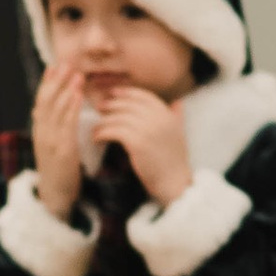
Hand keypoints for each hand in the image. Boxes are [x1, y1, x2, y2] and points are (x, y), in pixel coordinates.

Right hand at [30, 59, 88, 222]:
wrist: (55, 196)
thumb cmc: (59, 170)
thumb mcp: (52, 145)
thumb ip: (52, 127)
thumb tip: (51, 109)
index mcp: (40, 131)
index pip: (41, 101)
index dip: (47, 83)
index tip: (54, 66)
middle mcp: (42, 133)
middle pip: (46, 101)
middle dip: (56, 81)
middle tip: (66, 63)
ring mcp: (50, 141)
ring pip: (56, 110)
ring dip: (66, 90)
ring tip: (76, 74)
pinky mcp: (62, 150)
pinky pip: (66, 124)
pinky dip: (71, 108)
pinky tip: (78, 95)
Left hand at [91, 80, 192, 207]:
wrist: (174, 182)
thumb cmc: (174, 160)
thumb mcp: (179, 133)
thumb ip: (177, 116)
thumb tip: (178, 102)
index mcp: (167, 114)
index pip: (143, 96)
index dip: (125, 93)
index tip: (112, 93)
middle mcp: (159, 119)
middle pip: (128, 104)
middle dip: (111, 104)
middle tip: (99, 107)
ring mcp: (148, 130)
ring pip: (118, 118)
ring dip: (103, 122)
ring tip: (96, 127)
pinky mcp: (137, 143)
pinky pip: (114, 131)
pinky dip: (102, 133)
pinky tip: (97, 138)